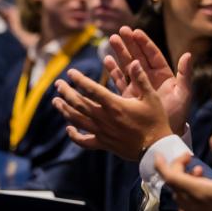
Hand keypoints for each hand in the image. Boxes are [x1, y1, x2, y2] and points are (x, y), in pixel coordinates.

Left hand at [53, 60, 172, 160]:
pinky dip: (74, 135)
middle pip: (78, 103)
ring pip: (76, 120)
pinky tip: (69, 129)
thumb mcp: (152, 98)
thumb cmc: (155, 121)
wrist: (155, 148)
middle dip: (66, 92)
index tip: (70, 72)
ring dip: (64, 109)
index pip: (91, 89)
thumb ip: (141, 79)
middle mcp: (104, 118)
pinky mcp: (103, 144)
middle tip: (58, 84)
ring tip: (56, 101)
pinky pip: (83, 141)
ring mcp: (102, 132)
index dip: (79, 80)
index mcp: (115, 105)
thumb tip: (134, 62)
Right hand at [106, 27, 192, 133]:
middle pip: (138, 56)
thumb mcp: (184, 94)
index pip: (153, 55)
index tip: (136, 32)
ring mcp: (138, 86)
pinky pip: (120, 80)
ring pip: (127, 65)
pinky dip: (113, 71)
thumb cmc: (178, 115)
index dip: (144, 43)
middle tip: (120, 30)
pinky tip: (107, 60)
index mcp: (164, 75)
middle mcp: (150, 78)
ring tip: (111, 39)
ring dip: (120, 53)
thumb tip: (188, 54)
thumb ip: (185, 75)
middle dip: (130, 43)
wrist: (165, 135)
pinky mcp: (128, 96)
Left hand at [155, 135, 211, 210]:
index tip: (161, 155)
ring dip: (185, 186)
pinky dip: (188, 202)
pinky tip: (202, 200)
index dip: (162, 165)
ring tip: (201, 178)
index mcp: (200, 192)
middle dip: (179, 171)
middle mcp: (193, 208)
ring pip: (180, 200)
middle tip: (195, 164)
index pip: (170, 177)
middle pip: (174, 187)